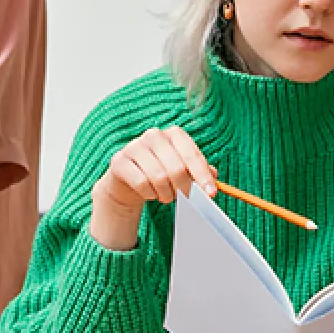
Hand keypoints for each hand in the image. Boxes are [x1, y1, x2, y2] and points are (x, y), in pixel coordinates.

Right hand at [89, 127, 216, 250]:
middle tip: (184, 198)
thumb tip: (214, 177)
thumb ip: (200, 171)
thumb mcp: (183, 170)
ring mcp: (134, 146)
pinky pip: (140, 183)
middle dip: (183, 189)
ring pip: (158, 177)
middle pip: (176, 168)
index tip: (211, 194)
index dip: (203, 176)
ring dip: (166, 194)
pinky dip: (149, 194)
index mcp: (174, 134)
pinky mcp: (119, 161)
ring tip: (166, 196)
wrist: (129, 180)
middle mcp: (153, 136)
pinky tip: (150, 193)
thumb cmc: (162, 172)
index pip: (192, 155)